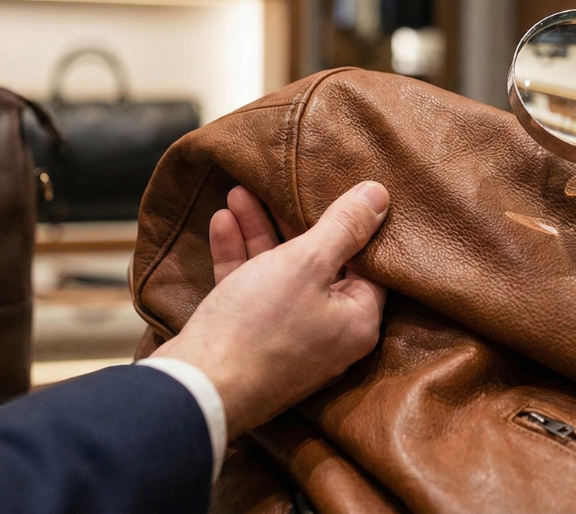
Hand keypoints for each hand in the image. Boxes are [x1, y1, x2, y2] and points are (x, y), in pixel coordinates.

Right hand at [153, 182, 389, 439]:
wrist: (195, 391)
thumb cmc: (259, 328)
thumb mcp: (306, 263)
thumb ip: (343, 226)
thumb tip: (380, 195)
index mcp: (357, 320)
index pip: (368, 263)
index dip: (353, 224)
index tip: (337, 190)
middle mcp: (329, 333)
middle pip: (320, 264)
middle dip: (292, 220)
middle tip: (279, 184)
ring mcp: (287, 339)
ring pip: (279, 274)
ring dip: (259, 232)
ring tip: (239, 192)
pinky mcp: (250, 341)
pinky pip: (251, 291)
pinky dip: (238, 258)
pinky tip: (222, 222)